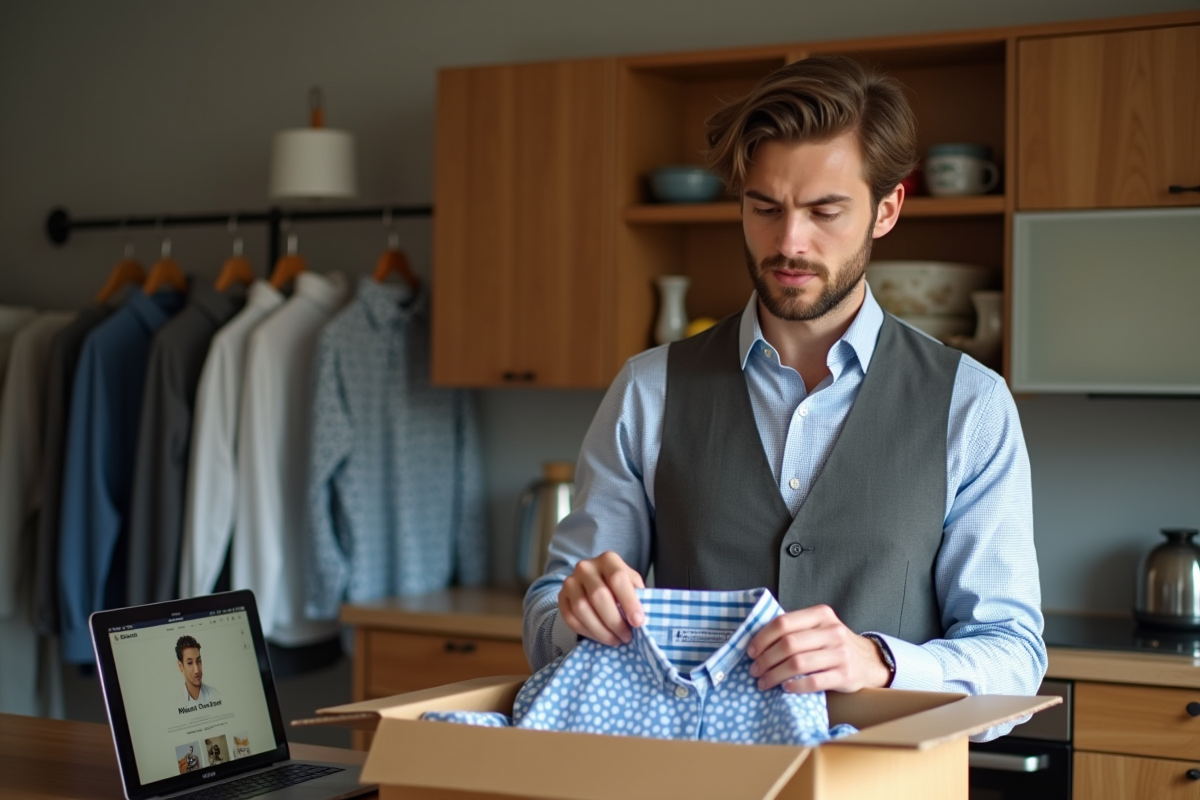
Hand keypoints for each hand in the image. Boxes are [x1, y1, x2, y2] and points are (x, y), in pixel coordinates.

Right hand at [558, 551, 644, 645]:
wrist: (594, 582)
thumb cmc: (619, 586)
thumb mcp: (632, 584)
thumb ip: (638, 597)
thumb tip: (641, 619)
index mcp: (608, 559)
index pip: (617, 578)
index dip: (629, 602)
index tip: (638, 622)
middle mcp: (585, 567)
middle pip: (599, 596)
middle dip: (615, 621)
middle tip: (627, 636)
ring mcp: (570, 581)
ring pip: (582, 609)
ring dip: (601, 630)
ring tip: (615, 639)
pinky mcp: (561, 597)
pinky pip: (571, 619)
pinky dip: (587, 632)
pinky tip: (600, 637)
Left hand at [745, 604, 890, 692]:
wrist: (868, 661)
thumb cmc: (832, 644)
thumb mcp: (818, 627)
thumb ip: (794, 629)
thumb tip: (756, 642)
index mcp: (821, 614)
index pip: (783, 623)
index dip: (762, 638)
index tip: (750, 651)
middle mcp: (832, 631)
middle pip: (788, 644)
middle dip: (765, 659)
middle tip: (754, 670)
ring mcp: (840, 653)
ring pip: (797, 664)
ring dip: (775, 675)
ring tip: (763, 682)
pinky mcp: (845, 675)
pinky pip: (813, 682)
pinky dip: (795, 686)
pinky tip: (785, 688)